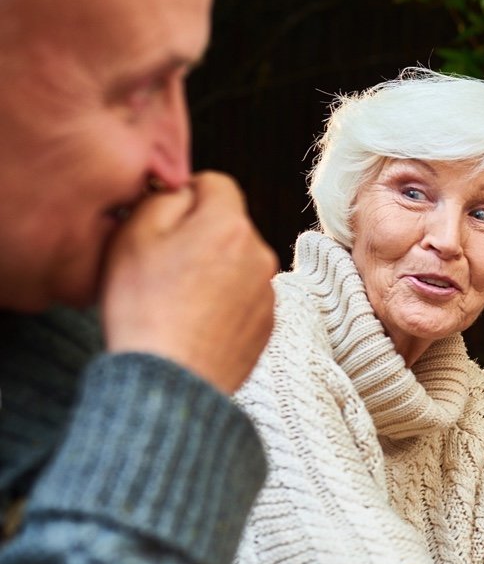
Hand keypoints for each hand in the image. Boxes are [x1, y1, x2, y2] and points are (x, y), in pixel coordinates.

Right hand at [100, 172, 276, 393]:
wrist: (171, 380)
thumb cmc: (144, 306)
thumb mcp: (135, 234)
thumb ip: (164, 198)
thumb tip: (183, 191)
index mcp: (230, 226)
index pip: (217, 184)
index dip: (186, 195)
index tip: (163, 220)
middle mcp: (260, 255)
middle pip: (228, 226)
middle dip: (199, 235)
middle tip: (162, 265)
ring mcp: (268, 293)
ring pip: (236, 262)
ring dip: (212, 269)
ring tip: (176, 299)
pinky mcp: (267, 326)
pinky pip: (243, 297)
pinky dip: (222, 302)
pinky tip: (194, 322)